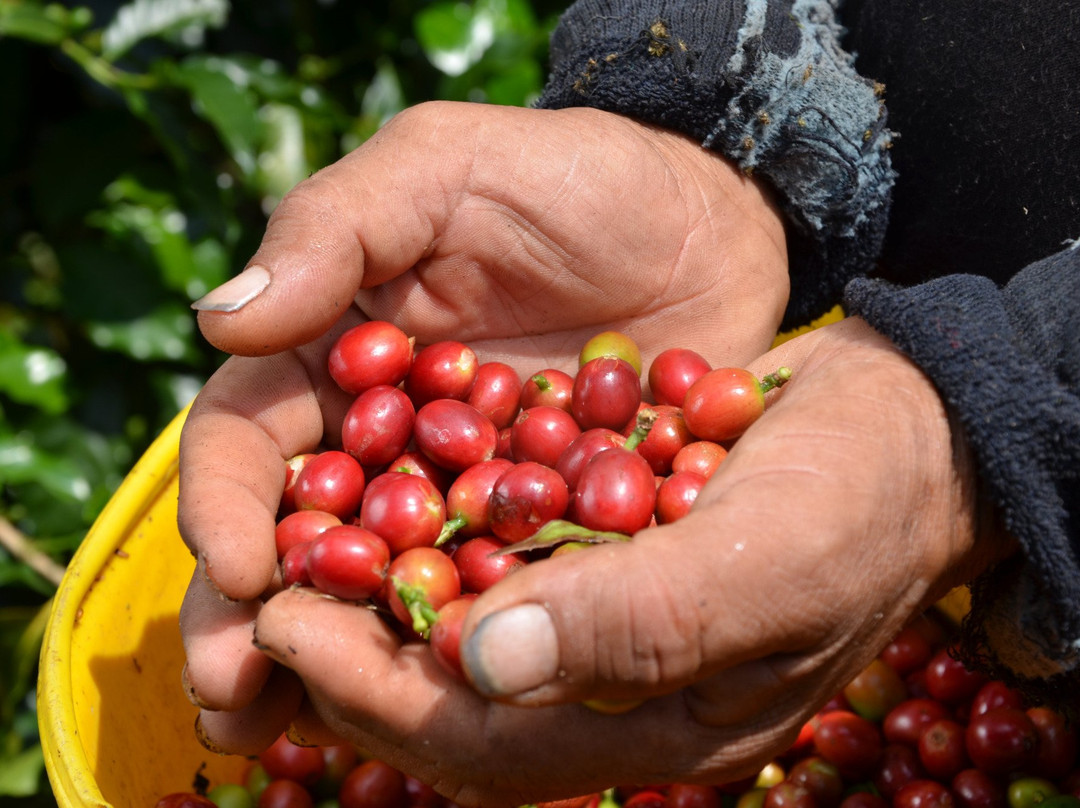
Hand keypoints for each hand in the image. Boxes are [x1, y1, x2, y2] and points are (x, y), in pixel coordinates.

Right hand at [178, 101, 788, 752]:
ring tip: (294, 736)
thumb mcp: (448, 167)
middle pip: (296, 538)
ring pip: (382, 591)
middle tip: (234, 699)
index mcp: (334, 355)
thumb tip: (220, 320)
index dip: (223, 502)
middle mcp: (386, 442)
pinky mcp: (546, 537)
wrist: (720, 226)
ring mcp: (465, 500)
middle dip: (257, 620)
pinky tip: (448, 715)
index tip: (236, 570)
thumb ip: (338, 228)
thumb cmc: (580, 180)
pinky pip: (497, 603)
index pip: (247, 436)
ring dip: (336, 667)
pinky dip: (465, 658)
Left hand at [238, 317, 1014, 805]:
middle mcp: (623, 695)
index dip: (375, 695)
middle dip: (353, 666)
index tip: (283, 623)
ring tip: (300, 560)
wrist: (912, 428)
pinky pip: (505, 581)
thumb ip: (637, 623)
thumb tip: (484, 662)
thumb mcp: (767, 561)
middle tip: (264, 599)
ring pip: (467, 651)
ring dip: (382, 613)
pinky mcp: (615, 565)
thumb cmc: (857, 495)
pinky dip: (440, 556)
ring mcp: (618, 634)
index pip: (485, 745)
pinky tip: (391, 512)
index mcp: (659, 722)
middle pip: (456, 714)